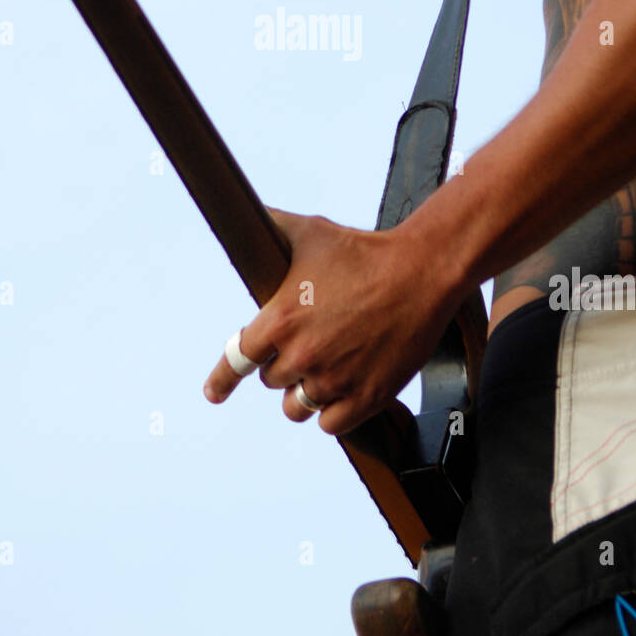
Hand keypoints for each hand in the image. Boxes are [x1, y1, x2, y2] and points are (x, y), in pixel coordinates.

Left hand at [203, 207, 460, 435]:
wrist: (422, 272)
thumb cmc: (364, 250)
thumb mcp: (311, 232)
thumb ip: (273, 226)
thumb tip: (245, 211)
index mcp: (281, 319)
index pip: (237, 359)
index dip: (223, 378)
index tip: (213, 393)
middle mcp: (302, 354)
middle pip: (271, 380)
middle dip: (282, 365)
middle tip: (307, 345)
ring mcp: (335, 379)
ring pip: (297, 407)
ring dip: (302, 393)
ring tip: (321, 372)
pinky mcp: (367, 397)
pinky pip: (330, 425)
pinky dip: (330, 413)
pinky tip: (340, 393)